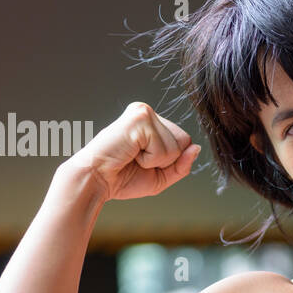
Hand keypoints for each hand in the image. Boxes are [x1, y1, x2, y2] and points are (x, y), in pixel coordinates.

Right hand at [62, 101, 199, 201]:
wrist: (96, 181)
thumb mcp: (161, 176)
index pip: (184, 141)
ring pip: (177, 146)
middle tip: (137, 160)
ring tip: (132, 156)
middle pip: (184, 141)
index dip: (170, 161)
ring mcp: (143, 112)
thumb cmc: (122, 178)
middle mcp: (147, 112)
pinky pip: (165, 148)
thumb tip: (196, 148)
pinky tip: (130, 153)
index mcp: (151, 123)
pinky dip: (150, 159)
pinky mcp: (139, 118)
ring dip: (156, 161)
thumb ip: (182, 164)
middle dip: (166, 160)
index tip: (142, 161)